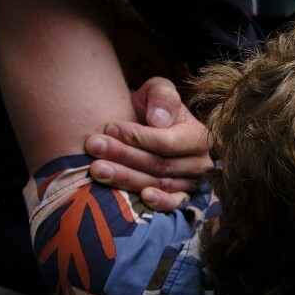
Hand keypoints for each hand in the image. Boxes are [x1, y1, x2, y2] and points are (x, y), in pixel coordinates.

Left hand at [85, 77, 213, 210]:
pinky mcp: (180, 198)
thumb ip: (162, 96)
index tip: (109, 128)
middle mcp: (200, 163)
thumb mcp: (157, 91)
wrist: (144, 127)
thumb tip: (158, 121)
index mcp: (199, 136)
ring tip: (96, 168)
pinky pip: (172, 204)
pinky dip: (158, 203)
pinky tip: (141, 198)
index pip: (167, 142)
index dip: (137, 137)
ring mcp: (190, 183)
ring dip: (125, 177)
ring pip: (157, 184)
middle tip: (94, 147)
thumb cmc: (151, 108)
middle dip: (124, 156)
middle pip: (159, 165)